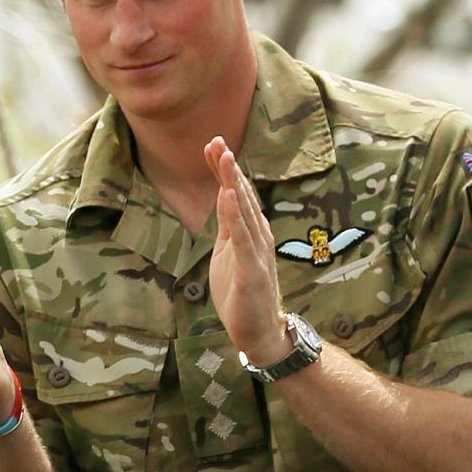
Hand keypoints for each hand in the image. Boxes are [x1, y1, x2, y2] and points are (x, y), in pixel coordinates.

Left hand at [203, 138, 289, 365]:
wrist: (259, 331)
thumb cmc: (241, 292)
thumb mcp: (228, 252)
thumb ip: (227, 224)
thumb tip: (222, 196)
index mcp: (248, 231)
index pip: (234, 194)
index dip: (223, 170)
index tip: (212, 144)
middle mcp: (257, 235)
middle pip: (241, 195)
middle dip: (228, 168)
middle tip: (217, 140)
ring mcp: (256, 251)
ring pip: (244, 211)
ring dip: (234, 183)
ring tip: (225, 158)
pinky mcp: (253, 269)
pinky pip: (242, 238)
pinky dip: (235, 216)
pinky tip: (228, 196)